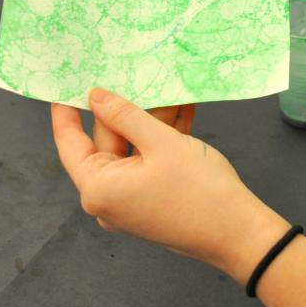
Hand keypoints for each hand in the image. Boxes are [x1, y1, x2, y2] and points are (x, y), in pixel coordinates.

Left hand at [51, 89, 289, 283]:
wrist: (239, 234)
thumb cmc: (198, 189)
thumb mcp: (160, 142)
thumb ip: (125, 115)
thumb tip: (96, 97)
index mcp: (98, 188)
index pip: (69, 141)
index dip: (66, 110)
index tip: (65, 82)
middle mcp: (108, 198)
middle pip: (107, 142)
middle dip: (124, 108)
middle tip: (132, 72)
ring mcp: (131, 201)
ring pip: (133, 149)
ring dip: (150, 120)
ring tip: (166, 87)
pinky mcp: (152, 200)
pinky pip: (149, 162)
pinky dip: (161, 138)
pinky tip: (181, 109)